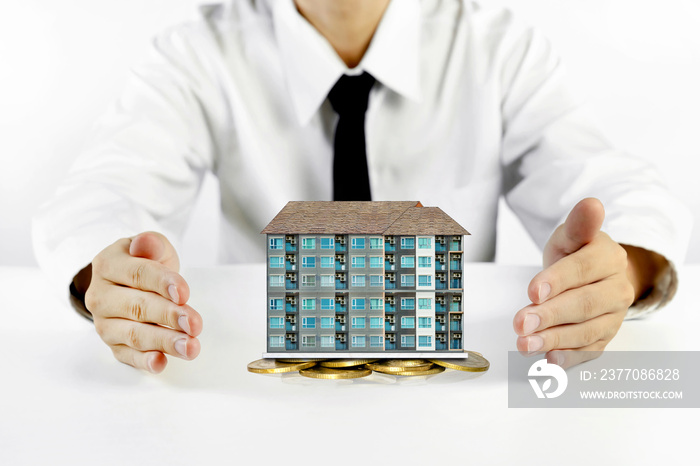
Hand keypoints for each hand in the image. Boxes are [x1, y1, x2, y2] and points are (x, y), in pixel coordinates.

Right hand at [84, 232, 202, 372]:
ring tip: (190, 347)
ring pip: (134, 334)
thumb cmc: (146, 262)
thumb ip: (151, 244)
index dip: (162, 283)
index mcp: (108, 265)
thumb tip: (145, 244)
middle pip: (137, 307)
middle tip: (195, 324)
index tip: (184, 293)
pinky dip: (143, 361)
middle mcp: (100, 296)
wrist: (129, 281)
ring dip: (164, 342)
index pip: (137, 274)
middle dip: (168, 316)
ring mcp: (104, 323)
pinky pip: (127, 356)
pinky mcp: (113, 345)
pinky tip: (161, 363)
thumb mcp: (152, 247)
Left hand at [512, 198, 635, 367]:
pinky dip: (569, 358)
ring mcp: (613, 316)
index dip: (556, 281)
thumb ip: (578, 225)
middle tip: (521, 324)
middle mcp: (617, 288)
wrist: (590, 275)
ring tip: (525, 344)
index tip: (532, 292)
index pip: (582, 269)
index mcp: (609, 257)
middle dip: (549, 316)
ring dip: (554, 340)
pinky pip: (589, 351)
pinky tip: (549, 360)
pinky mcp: (605, 337)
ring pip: (586, 331)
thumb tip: (591, 204)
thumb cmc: (575, 254)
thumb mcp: (570, 235)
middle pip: (583, 304)